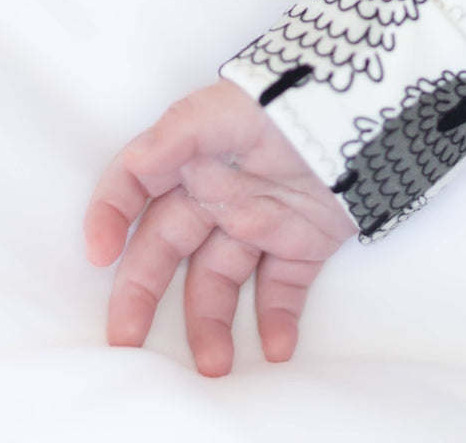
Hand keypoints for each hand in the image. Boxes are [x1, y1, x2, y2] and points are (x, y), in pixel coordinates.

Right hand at [83, 78, 358, 375]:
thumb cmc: (290, 101)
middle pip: (165, 250)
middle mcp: (217, 195)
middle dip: (140, 295)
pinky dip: (277, 322)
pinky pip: (282, 289)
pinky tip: (276, 348)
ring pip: (220, 282)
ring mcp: (259, 221)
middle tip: (126, 339)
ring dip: (211, 324)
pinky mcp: (302, 243)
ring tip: (214, 365)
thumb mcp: (230, 108)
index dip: (110, 216)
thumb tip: (136, 165)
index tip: (99, 254)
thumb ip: (178, 134)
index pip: (134, 186)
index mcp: (192, 157)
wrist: (366, 113)